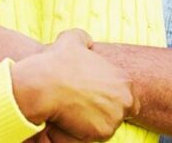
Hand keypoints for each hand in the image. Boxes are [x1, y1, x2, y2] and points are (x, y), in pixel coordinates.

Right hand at [11, 29, 137, 141]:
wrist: (44, 84)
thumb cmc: (57, 62)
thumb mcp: (71, 40)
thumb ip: (83, 38)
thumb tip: (86, 41)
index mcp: (123, 80)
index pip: (128, 96)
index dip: (110, 97)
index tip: (94, 96)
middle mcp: (125, 100)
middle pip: (120, 112)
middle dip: (105, 110)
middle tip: (83, 105)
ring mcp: (115, 118)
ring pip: (106, 125)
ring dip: (92, 121)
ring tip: (72, 111)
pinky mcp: (102, 133)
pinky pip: (93, 136)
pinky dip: (81, 132)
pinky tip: (67, 119)